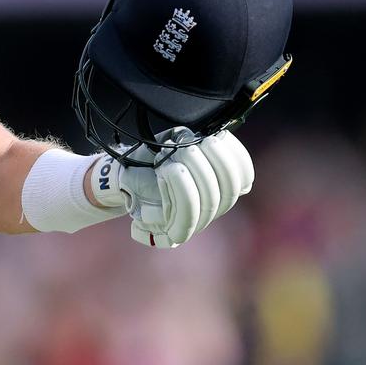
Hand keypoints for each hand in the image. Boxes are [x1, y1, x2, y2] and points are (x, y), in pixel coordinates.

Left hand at [91, 128, 253, 247]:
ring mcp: (198, 222)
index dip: (236, 157)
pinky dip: (181, 189)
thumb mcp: (176, 142)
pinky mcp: (177, 232)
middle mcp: (214, 206)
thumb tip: (215, 134)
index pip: (243, 177)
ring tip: (177, 154)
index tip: (216, 136)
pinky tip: (170, 170)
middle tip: (193, 144)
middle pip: (229, 189)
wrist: (122, 177)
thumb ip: (197, 139)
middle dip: (214, 161)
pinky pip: (188, 214)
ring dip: (195, 172)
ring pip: (210, 201)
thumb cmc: (150, 160)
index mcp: (219, 185)